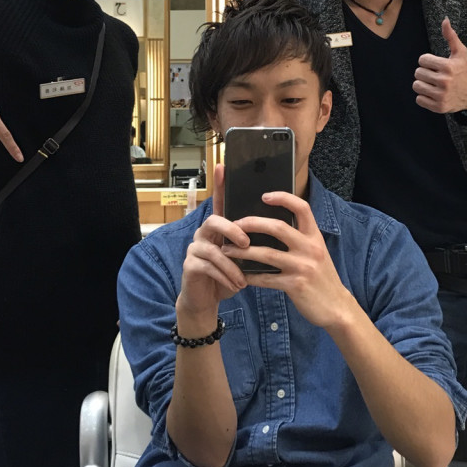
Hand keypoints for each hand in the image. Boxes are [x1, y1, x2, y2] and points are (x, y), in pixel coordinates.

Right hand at [177, 164, 249, 330]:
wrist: (208, 301)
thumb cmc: (228, 275)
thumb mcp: (242, 258)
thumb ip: (251, 242)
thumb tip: (276, 229)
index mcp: (220, 228)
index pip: (219, 202)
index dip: (220, 184)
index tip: (223, 165)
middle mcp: (204, 234)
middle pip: (214, 220)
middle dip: (232, 230)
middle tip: (246, 243)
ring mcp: (195, 248)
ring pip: (214, 249)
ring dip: (232, 265)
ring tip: (244, 279)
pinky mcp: (190, 265)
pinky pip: (209, 267)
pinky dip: (226, 277)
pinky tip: (236, 286)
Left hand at [229, 192, 355, 330]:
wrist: (337, 307)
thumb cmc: (322, 277)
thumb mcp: (317, 252)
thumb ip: (300, 239)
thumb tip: (272, 226)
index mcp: (315, 236)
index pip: (302, 208)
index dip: (284, 198)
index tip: (265, 196)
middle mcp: (310, 248)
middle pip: (277, 227)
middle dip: (252, 224)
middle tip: (235, 225)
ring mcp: (302, 267)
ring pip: (266, 254)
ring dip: (243, 251)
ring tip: (227, 250)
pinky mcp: (295, 285)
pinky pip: (266, 279)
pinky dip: (250, 276)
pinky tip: (240, 275)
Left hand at [413, 17, 466, 114]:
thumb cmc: (462, 71)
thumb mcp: (460, 53)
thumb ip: (451, 36)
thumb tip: (445, 20)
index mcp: (448, 67)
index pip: (422, 60)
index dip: (427, 61)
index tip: (435, 65)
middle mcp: (444, 81)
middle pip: (418, 73)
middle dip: (424, 73)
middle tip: (433, 75)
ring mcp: (441, 95)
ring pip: (416, 86)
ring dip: (422, 84)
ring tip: (432, 84)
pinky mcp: (438, 107)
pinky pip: (419, 99)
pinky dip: (424, 97)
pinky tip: (433, 94)